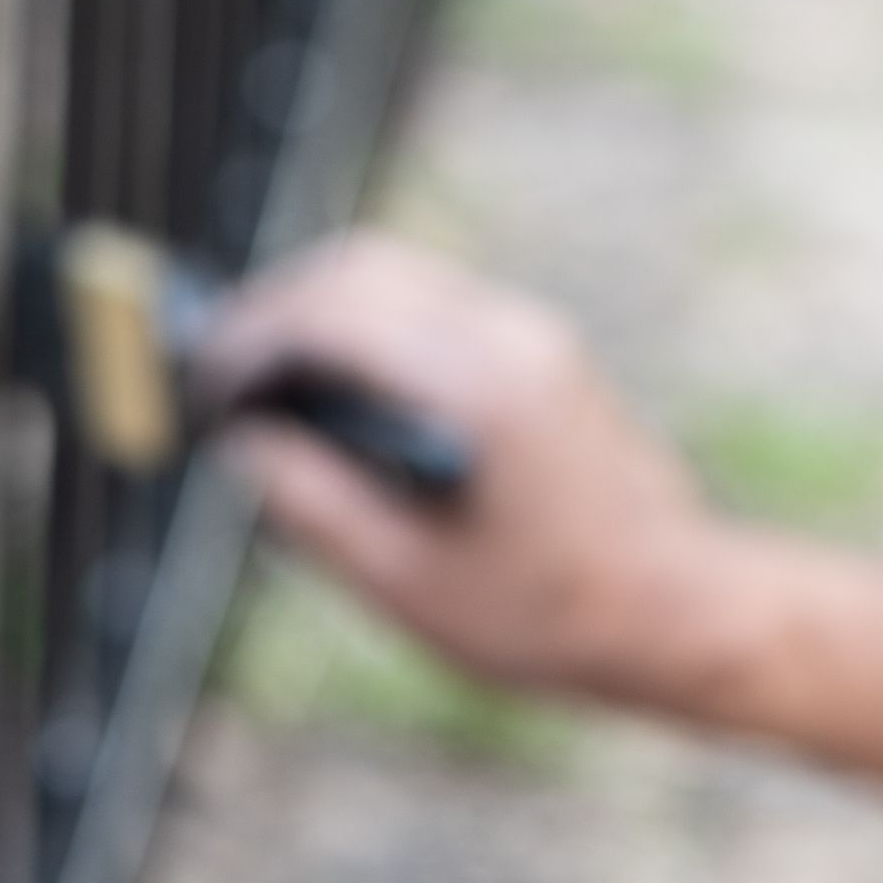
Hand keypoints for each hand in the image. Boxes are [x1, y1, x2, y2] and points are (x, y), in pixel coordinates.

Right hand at [194, 231, 751, 709]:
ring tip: (269, 383)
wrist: (681, 606)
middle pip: (362, 269)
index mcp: (473, 384)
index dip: (248, 338)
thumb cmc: (550, 614)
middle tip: (219, 371)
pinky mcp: (542, 349)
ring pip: (399, 276)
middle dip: (277, 306)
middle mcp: (506, 333)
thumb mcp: (409, 580)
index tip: (201, 383)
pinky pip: (435, 305)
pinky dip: (372, 326)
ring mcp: (531, 333)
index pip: (332, 313)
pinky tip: (342, 394)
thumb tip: (244, 445)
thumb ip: (315, 504)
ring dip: (324, 312)